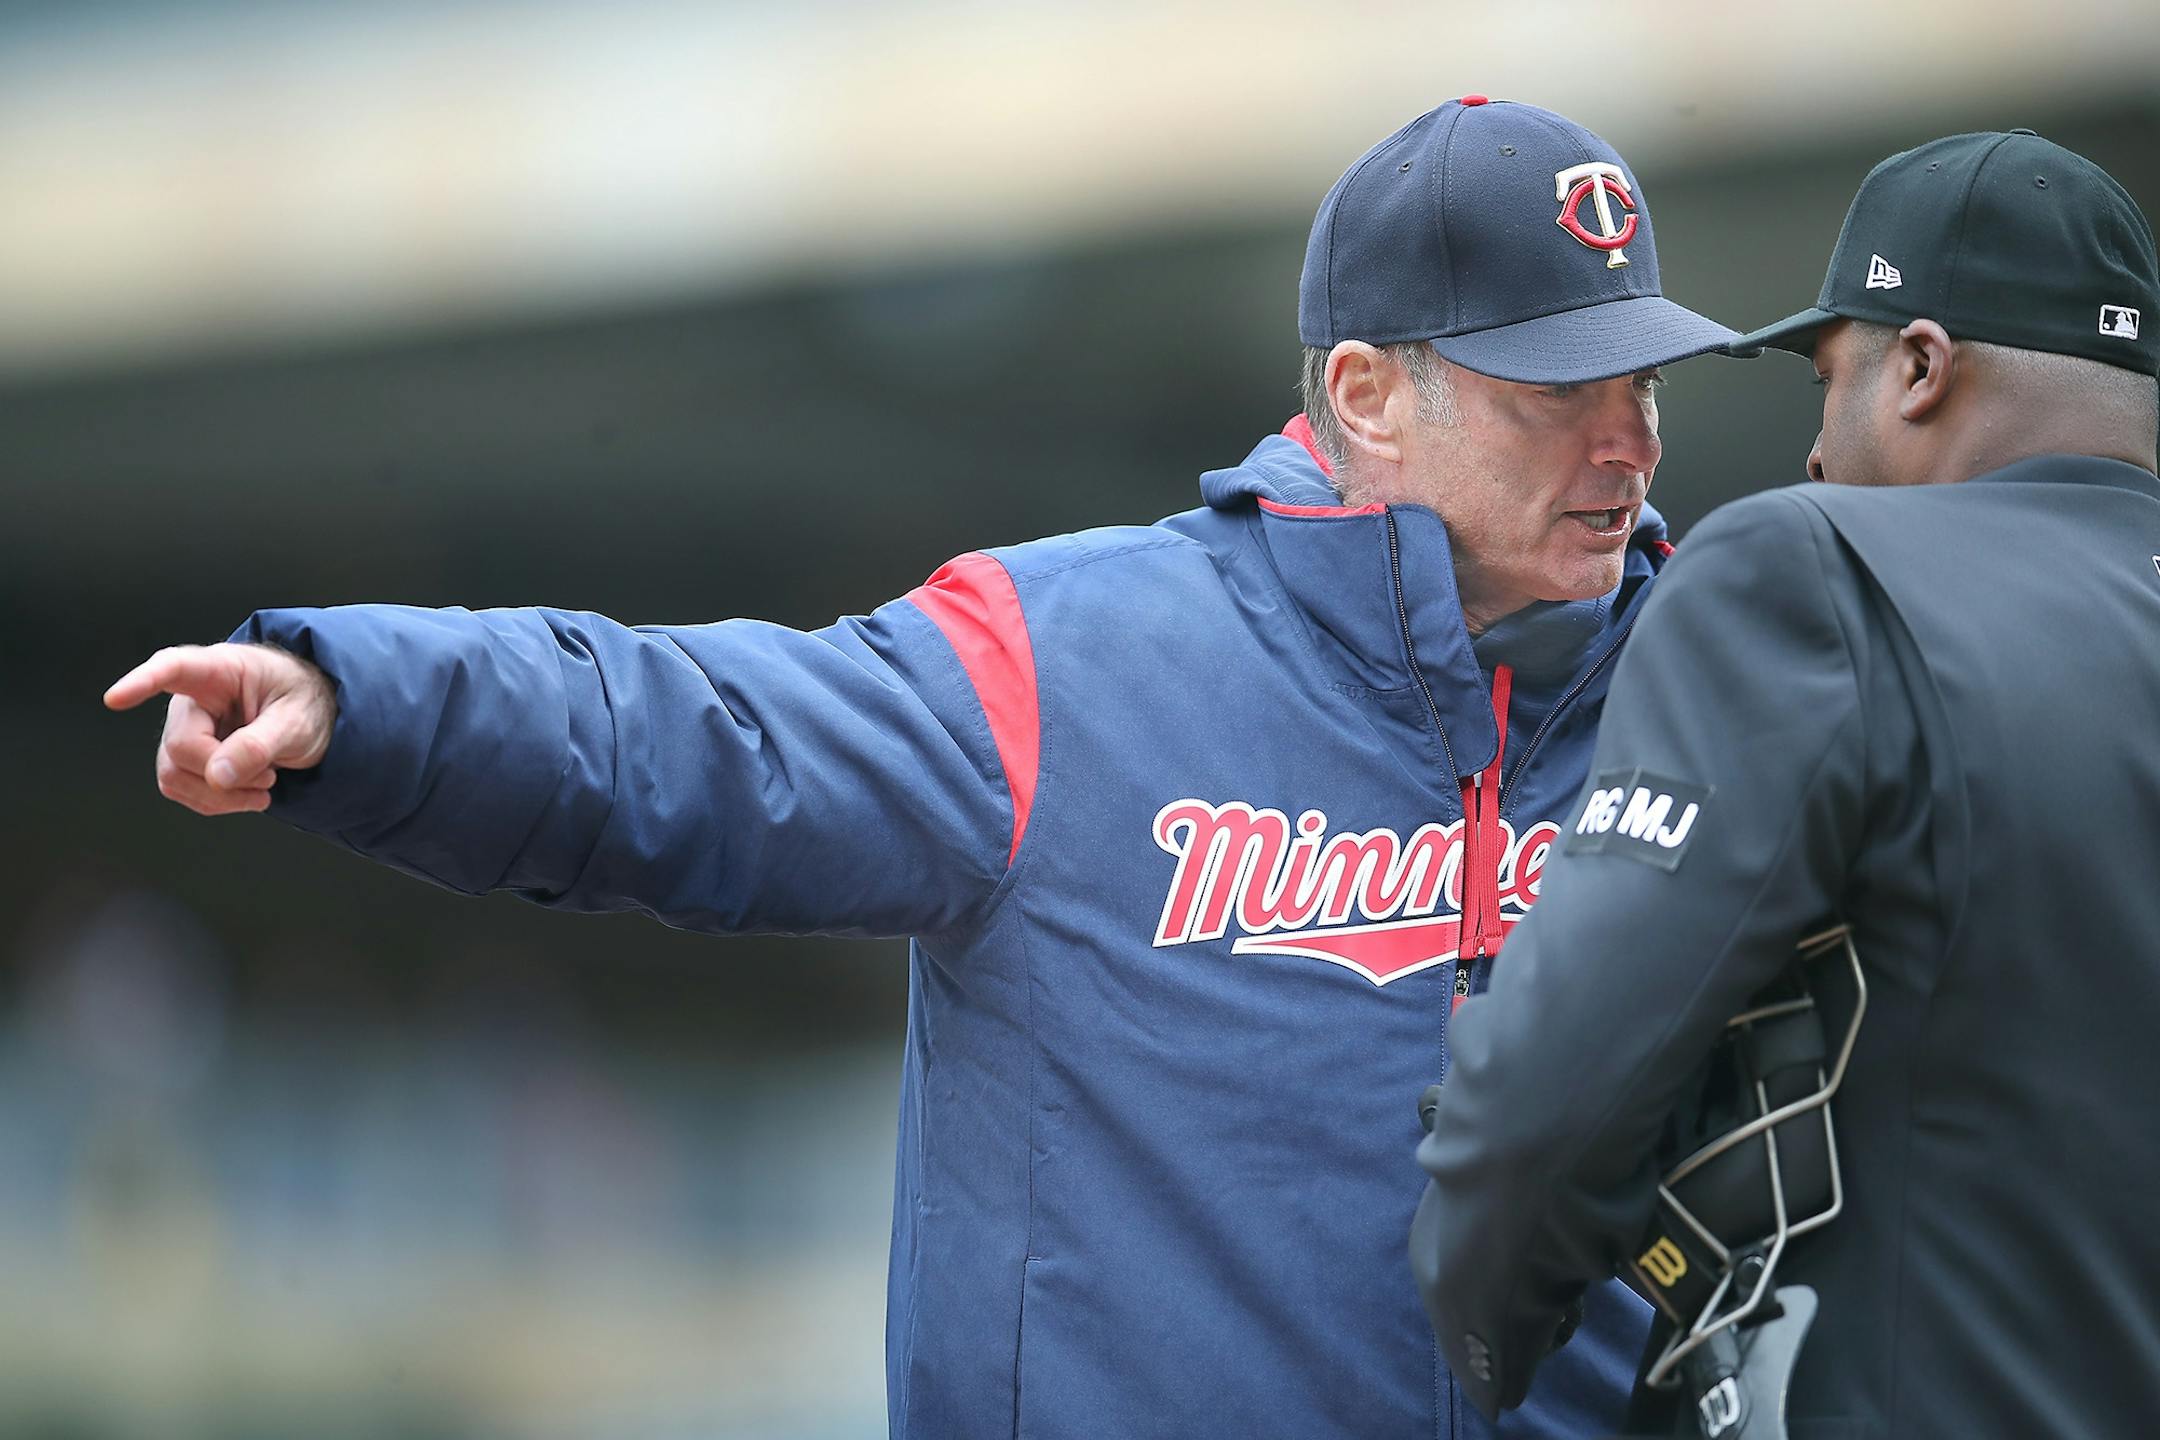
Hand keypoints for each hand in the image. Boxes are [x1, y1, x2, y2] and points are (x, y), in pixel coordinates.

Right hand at [104, 643, 337, 815]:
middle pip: (181, 745)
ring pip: (173, 775)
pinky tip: (248, 794)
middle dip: (224, 772)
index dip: (142, 683)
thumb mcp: (297, 721)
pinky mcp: (184, 758)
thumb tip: (216, 778)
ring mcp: (184, 729)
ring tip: (264, 784)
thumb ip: (258, 746)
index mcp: (219, 670)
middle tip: (270, 775)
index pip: (172, 669)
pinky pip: (181, 789)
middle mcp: (191, 699)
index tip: (115, 698)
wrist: (312, 714)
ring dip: (220, 794)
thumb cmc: (303, 701)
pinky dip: (216, 802)